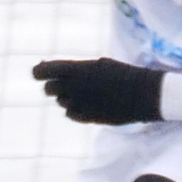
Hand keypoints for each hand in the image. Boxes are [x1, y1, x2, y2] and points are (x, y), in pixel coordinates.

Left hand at [31, 59, 164, 125]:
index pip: (40, 72)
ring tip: (86, 91)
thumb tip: (49, 68)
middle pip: (48, 89)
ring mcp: (79, 104)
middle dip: (53, 85)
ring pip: (60, 102)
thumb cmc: (121, 73)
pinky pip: (70, 114)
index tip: (41, 72)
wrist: (142, 94)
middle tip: (66, 82)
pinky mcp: (86, 118)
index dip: (38, 72)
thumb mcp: (96, 64)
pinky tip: (88, 102)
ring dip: (67, 96)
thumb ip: (73, 68)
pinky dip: (74, 109)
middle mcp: (73, 88)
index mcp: (74, 70)